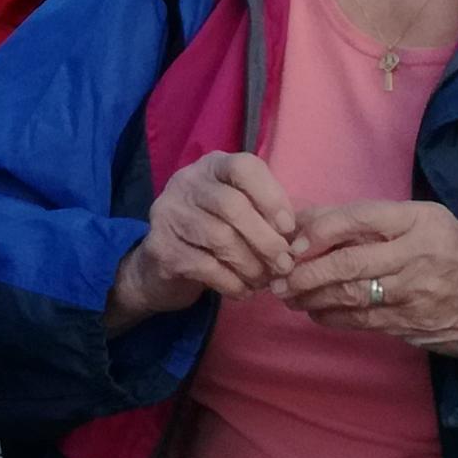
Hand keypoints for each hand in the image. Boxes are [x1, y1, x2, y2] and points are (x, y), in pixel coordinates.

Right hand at [109, 149, 300, 323]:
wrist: (162, 266)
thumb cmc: (214, 232)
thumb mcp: (240, 213)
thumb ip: (265, 214)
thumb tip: (296, 236)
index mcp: (212, 167)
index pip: (243, 167)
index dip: (271, 197)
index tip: (289, 228)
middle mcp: (186, 183)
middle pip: (232, 206)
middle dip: (265, 240)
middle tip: (284, 264)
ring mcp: (168, 214)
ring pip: (219, 238)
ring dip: (251, 265)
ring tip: (264, 280)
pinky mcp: (161, 247)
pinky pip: (205, 266)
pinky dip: (232, 282)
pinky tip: (244, 291)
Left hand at [286, 201, 457, 358]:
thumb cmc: (449, 251)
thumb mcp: (419, 221)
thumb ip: (366, 219)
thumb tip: (305, 218)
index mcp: (418, 221)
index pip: (358, 219)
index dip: (318, 230)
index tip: (292, 242)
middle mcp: (416, 255)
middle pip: (349, 263)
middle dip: (306, 273)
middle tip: (278, 278)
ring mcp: (414, 293)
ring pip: (351, 296)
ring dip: (312, 298)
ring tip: (288, 296)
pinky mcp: (411, 324)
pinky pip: (362, 321)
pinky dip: (332, 317)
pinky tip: (315, 312)